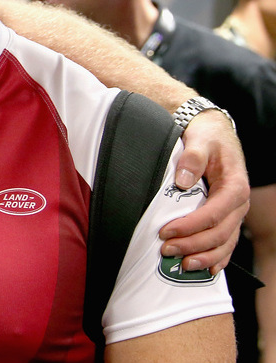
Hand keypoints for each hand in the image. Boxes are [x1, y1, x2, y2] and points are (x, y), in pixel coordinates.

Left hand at [159, 110, 248, 273]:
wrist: (215, 134)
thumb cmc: (207, 137)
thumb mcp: (199, 140)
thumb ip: (192, 158)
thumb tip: (182, 180)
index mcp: (235, 186)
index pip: (214, 214)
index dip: (190, 227)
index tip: (165, 232)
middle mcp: (238, 204)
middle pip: (219, 233)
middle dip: (193, 245)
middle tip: (166, 250)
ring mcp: (235, 213)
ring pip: (225, 243)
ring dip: (204, 257)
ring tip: (182, 264)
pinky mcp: (228, 217)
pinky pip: (226, 243)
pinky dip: (216, 258)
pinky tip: (204, 269)